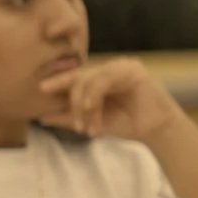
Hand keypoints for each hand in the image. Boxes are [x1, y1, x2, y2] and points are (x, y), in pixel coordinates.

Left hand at [40, 58, 180, 142]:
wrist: (156, 131)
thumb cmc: (126, 123)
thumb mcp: (93, 121)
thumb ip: (69, 118)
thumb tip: (41, 117)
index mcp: (99, 78)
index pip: (75, 77)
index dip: (58, 81)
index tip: (41, 88)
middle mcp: (108, 69)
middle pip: (79, 79)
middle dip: (74, 104)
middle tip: (77, 126)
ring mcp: (121, 66)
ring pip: (90, 80)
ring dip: (85, 105)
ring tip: (87, 126)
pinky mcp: (133, 70)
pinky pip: (104, 79)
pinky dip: (94, 95)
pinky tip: (91, 109)